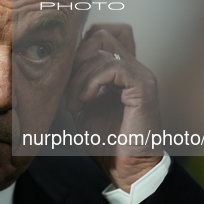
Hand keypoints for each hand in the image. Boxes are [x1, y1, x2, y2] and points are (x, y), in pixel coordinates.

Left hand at [66, 24, 162, 192]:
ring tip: (75, 104)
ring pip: (101, 52)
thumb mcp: (84, 105)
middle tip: (70, 92)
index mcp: (123, 70)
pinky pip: (112, 67)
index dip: (77, 52)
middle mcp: (135, 67)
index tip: (67, 82)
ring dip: (79, 79)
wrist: (127, 168)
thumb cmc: (107, 142)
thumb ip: (78, 81)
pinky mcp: (143, 86)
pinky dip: (91, 82)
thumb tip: (60, 62)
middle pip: (99, 36)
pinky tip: (85, 102)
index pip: (99, 36)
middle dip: (76, 61)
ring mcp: (141, 75)